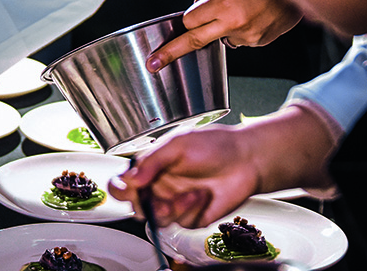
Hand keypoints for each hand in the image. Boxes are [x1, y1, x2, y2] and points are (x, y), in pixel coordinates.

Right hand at [108, 106, 336, 229]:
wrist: (247, 159)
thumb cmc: (215, 145)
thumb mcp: (178, 145)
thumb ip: (152, 161)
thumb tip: (132, 177)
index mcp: (152, 168)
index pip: (124, 183)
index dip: (119, 188)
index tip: (129, 188)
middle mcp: (161, 187)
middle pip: (137, 206)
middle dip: (145, 205)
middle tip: (155, 199)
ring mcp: (176, 203)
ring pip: (158, 220)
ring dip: (172, 209)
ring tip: (189, 194)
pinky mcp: (193, 216)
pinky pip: (182, 223)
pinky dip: (191, 210)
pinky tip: (202, 195)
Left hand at [147, 0, 302, 71]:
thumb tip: (195, 10)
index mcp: (224, 4)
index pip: (190, 21)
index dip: (188, 19)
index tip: (177, 26)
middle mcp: (235, 23)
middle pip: (194, 41)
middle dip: (171, 52)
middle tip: (153, 63)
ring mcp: (249, 36)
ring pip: (223, 38)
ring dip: (224, 28)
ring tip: (244, 8)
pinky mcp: (261, 42)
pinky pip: (242, 39)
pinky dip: (243, 30)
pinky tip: (256, 14)